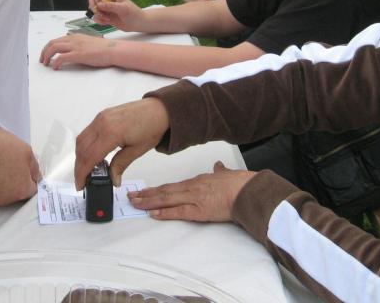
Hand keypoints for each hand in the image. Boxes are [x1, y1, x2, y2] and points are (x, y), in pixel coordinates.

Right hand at [0, 126, 39, 205]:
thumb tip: (36, 175)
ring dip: (3, 182)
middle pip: (17, 192)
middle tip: (12, 164)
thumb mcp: (26, 151)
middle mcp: (6, 199)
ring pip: (2, 192)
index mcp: (21, 190)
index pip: (33, 190)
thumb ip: (34, 167)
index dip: (31, 178)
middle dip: (17, 180)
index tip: (28, 171)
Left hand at [39, 33, 117, 68]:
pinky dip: (55, 62)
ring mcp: (75, 46)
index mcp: (76, 36)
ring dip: (47, 56)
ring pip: (54, 48)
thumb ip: (79, 46)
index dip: (49, 47)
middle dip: (44, 51)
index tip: (46, 54)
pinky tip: (55, 67)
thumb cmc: (104, 49)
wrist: (113, 50)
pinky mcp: (78, 54)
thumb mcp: (88, 44)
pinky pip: (61, 57)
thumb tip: (72, 52)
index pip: (57, 40)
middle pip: (52, 43)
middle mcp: (73, 39)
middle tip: (43, 60)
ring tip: (46, 64)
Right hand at [74, 97, 168, 188]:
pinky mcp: (102, 115)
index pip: (89, 156)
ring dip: (81, 156)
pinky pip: (87, 132)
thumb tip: (113, 180)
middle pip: (81, 149)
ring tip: (86, 171)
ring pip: (81, 140)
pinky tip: (92, 156)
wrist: (159, 109)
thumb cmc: (152, 127)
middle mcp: (101, 123)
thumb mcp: (137, 150)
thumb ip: (121, 165)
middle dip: (79, 167)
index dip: (82, 173)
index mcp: (111, 132)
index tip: (80, 185)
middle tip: (82, 181)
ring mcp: (100, 117)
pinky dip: (85, 145)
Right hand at [87, 0, 145, 31]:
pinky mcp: (106, 16)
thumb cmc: (134, 13)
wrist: (138, 24)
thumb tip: (99, 4)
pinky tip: (108, 22)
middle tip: (98, 12)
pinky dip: (100, 21)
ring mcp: (107, 8)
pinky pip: (97, 17)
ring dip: (97, 15)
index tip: (98, 2)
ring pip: (94, 8)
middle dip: (94, 5)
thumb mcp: (123, 8)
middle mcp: (109, 0)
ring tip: (107, 19)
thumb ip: (110, 6)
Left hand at [128, 162, 255, 221]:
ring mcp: (194, 199)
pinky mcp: (200, 211)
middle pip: (164, 191)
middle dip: (146, 194)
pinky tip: (153, 214)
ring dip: (149, 202)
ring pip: (167, 199)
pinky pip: (178, 212)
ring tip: (135, 204)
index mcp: (197, 181)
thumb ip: (220, 171)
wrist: (248, 190)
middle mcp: (192, 188)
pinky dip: (165, 213)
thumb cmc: (240, 183)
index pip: (172, 185)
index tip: (145, 191)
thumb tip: (218, 166)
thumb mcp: (227, 174)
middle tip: (131, 197)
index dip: (156, 189)